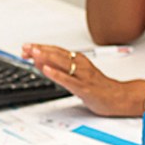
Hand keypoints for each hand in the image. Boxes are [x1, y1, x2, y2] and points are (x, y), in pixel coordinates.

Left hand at [22, 43, 144, 115]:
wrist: (118, 97)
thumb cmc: (97, 86)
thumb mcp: (74, 76)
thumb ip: (57, 69)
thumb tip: (39, 62)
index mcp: (78, 60)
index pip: (56, 50)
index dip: (40, 48)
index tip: (26, 47)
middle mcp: (80, 64)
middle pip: (57, 54)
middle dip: (40, 50)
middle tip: (26, 48)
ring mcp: (82, 75)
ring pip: (63, 63)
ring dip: (46, 57)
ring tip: (33, 53)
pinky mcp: (84, 88)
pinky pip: (68, 79)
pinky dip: (56, 73)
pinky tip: (46, 70)